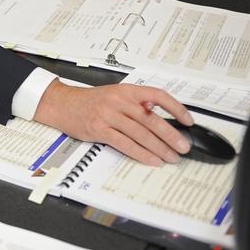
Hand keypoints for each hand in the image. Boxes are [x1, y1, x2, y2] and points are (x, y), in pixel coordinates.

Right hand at [34, 81, 193, 165]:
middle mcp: (118, 100)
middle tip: (184, 146)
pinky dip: (141, 153)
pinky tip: (152, 160)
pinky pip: (125, 144)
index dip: (175, 108)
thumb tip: (161, 119)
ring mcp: (108, 115)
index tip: (188, 121)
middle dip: (171, 135)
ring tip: (172, 157)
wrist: (62, 104)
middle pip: (151, 119)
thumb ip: (135, 104)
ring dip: (159, 148)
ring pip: (140, 133)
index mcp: (126, 90)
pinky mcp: (99, 129)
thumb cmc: (89, 102)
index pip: (157, 95)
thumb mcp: (114, 95)